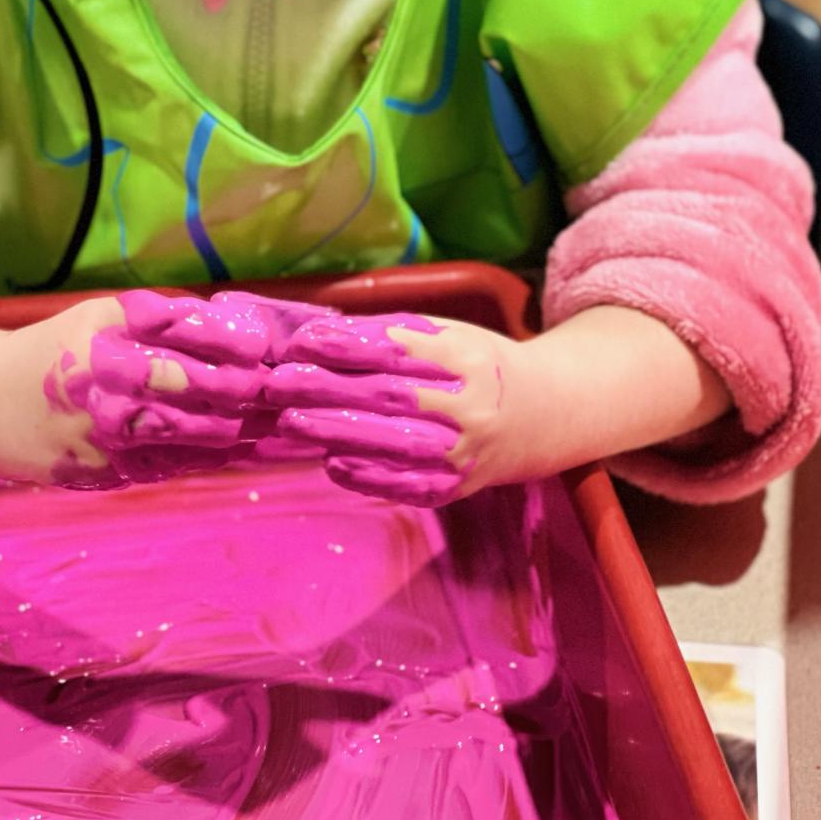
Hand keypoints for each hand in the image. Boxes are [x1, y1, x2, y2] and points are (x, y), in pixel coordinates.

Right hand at [0, 290, 290, 487]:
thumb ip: (163, 320)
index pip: (190, 337)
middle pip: (202, 388)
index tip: (266, 348)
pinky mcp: (110, 471)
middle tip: (284, 389)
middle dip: (250, 390)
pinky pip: (176, 465)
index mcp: (110, 334)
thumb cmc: (56, 350)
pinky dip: (213, 456)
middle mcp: (110, 381)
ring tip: (274, 420)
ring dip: (244, 427)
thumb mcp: (100, 318)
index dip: (237, 345)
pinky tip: (239, 447)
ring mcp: (110, 432)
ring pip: (197, 432)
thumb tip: (239, 326)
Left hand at [263, 312, 551, 505]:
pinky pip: (408, 486)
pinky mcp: (457, 486)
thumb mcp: (445, 335)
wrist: (542, 415)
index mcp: (464, 357)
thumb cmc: (476, 366)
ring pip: (393, 443)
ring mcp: (464, 451)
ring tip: (290, 423)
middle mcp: (468, 405)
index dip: (347, 347)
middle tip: (278, 384)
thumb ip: (389, 334)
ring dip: (336, 434)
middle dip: (326, 390)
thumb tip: (320, 333)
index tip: (302, 342)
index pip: (397, 350)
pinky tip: (331, 464)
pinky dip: (368, 477)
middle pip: (389, 397)